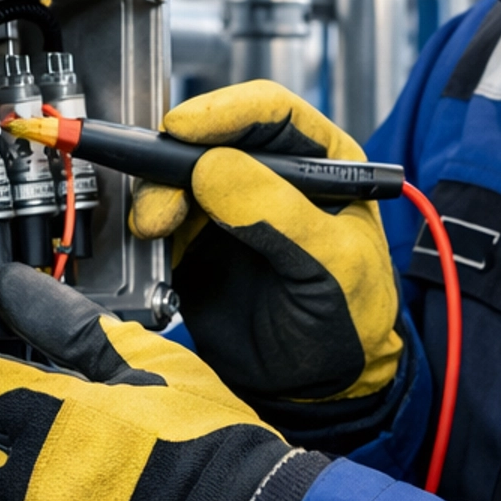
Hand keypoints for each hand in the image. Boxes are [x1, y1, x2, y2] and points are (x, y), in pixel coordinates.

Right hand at [127, 81, 400, 406]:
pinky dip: (149, 223)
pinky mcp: (198, 241)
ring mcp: (232, 205)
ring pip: (180, 173)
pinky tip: (152, 242)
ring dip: (158, 192)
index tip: (184, 127)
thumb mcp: (333, 269)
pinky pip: (163, 214)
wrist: (319, 389)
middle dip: (179, 157)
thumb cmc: (351, 322)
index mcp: (324, 162)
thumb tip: (215, 168)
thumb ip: (280, 218)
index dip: (227, 111)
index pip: (274, 113)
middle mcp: (274, 175)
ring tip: (154, 227)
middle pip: (215, 137)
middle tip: (161, 193)